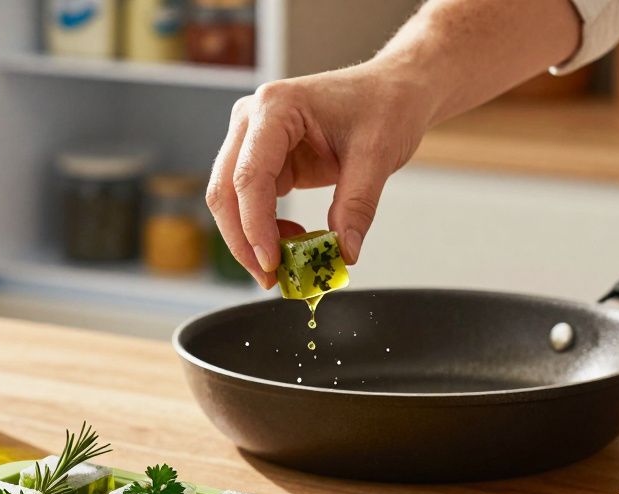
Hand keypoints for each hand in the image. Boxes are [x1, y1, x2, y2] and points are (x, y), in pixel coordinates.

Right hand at [206, 63, 431, 287]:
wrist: (394, 89)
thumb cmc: (386, 105)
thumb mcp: (378, 155)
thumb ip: (357, 205)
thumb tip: (343, 252)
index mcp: (275, 107)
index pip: (249, 176)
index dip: (255, 226)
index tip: (271, 264)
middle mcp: (252, 119)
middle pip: (225, 190)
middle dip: (243, 240)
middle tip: (270, 279)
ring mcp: (252, 139)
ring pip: (230, 200)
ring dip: (250, 238)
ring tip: (288, 262)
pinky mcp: (264, 159)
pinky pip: (251, 202)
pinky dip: (266, 229)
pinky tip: (295, 239)